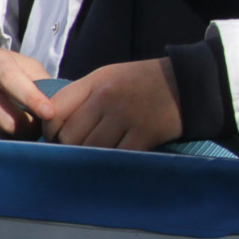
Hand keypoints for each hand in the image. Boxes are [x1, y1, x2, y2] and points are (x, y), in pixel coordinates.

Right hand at [0, 39, 55, 136]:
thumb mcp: (15, 61)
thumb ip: (39, 79)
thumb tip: (61, 106)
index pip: (14, 83)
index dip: (33, 100)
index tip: (50, 113)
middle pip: (8, 121)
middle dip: (27, 129)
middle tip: (34, 128)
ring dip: (10, 138)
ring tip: (15, 130)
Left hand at [44, 59, 183, 150]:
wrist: (187, 83)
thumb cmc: (142, 82)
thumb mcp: (108, 77)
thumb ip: (82, 97)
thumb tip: (54, 124)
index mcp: (94, 82)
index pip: (55, 110)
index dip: (50, 130)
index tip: (55, 138)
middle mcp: (106, 98)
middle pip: (70, 135)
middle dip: (68, 148)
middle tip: (74, 152)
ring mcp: (125, 117)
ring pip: (90, 149)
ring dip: (89, 158)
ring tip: (93, 157)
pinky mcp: (144, 135)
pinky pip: (116, 156)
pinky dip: (111, 161)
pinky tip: (113, 159)